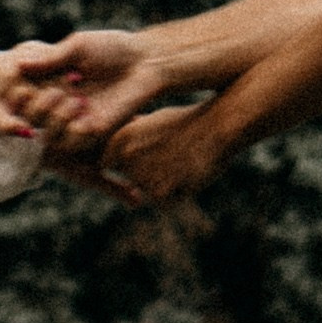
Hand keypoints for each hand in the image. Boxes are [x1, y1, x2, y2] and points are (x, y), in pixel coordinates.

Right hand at [0, 30, 165, 141]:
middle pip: (33, 119)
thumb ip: (51, 59)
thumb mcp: (78, 48)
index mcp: (53, 83)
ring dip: (57, 119)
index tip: (24, 86)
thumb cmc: (113, 48)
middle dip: (39, 107)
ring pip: (51, 135)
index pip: (25, 97)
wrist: (146, 61)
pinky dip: (74, 130)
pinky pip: (75, 142)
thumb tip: (19, 65)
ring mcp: (78, 119)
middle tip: (57, 91)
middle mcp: (62, 104)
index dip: (21, 95)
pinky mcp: (96, 131)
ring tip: (77, 100)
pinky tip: (87, 110)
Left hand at [102, 103, 228, 203]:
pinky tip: (188, 175)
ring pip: (146, 192)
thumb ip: (127, 137)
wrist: (217, 127)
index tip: (135, 162)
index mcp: (119, 139)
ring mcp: (142, 177)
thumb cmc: (185, 121)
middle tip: (168, 159)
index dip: (119, 165)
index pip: (104, 164)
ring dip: (161, 185)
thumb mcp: (150, 120)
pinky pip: (163, 202)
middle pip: (128, 178)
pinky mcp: (161, 194)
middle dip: (143, 174)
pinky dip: (176, 194)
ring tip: (181, 163)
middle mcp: (126, 158)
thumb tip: (109, 147)